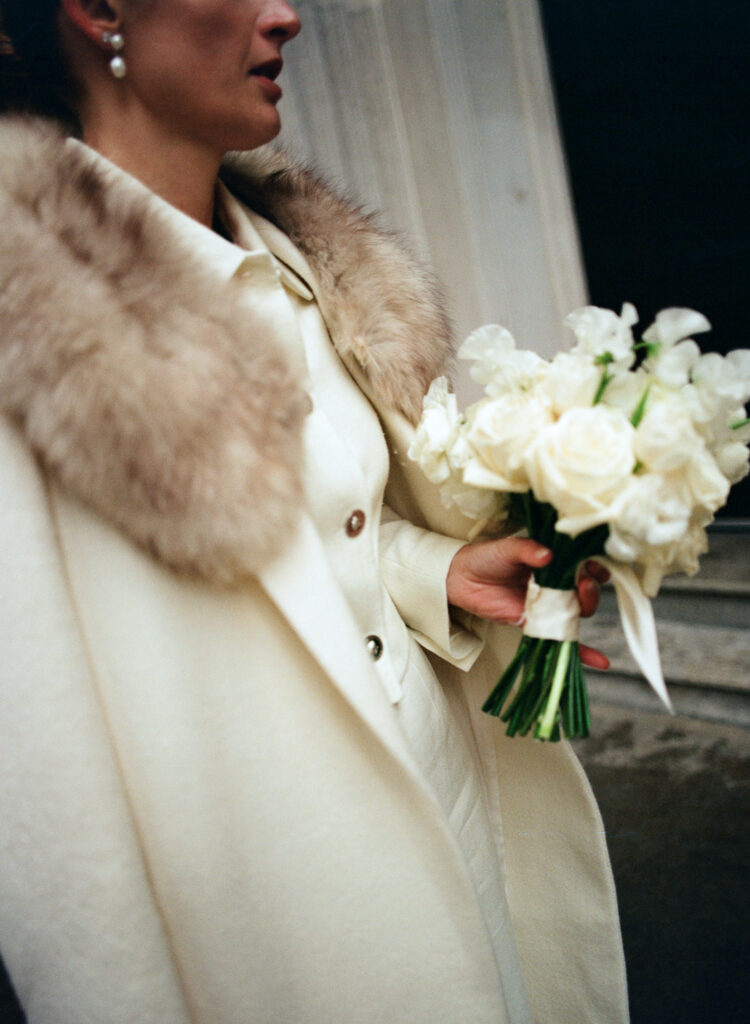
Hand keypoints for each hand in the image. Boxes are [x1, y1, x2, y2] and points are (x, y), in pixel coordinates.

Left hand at [446, 537, 609, 669]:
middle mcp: (555, 584)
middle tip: (583, 585)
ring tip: (579, 604)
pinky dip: (580, 652)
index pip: (583, 565)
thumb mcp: (508, 548)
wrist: (462, 577)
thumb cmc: (487, 556)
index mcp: (553, 562)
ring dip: (586, 610)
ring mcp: (546, 605)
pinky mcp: (535, 623)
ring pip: (576, 612)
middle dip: (590, 590)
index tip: (595, 568)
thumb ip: (527, 549)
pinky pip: (560, 638)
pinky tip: (599, 662)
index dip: (594, 567)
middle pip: (584, 591)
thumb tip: (547, 555)